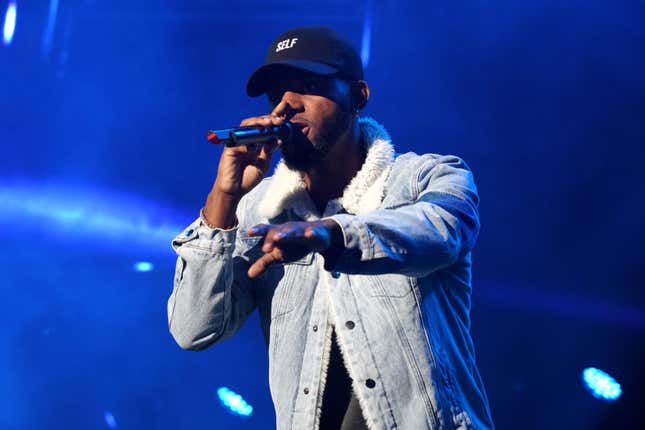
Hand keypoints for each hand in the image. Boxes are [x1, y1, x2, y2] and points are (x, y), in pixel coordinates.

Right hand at [203, 112, 286, 228]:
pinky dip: (248, 142)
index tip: (282, 123)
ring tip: (268, 124)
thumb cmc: (248, 178)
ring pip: (246, 127)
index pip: (263, 129)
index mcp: (255, 143)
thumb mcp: (263, 164)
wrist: (234, 191)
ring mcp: (237, 143)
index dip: (272, 124)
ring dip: (257, 123)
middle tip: (277, 121)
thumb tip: (278, 139)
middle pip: (254, 124)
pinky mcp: (229, 149)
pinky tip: (255, 146)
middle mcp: (245, 141)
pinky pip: (238, 141)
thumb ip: (268, 151)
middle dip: (266, 120)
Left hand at [246, 220, 339, 278]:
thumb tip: (249, 275)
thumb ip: (263, 263)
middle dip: (271, 238)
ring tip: (279, 238)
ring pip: (292, 231)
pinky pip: (312, 233)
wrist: (318, 235)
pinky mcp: (313, 233)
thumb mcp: (278, 254)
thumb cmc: (294, 244)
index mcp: (277, 234)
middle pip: (277, 232)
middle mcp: (287, 230)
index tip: (249, 232)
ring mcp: (300, 230)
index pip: (266, 231)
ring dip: (286, 234)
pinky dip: (310, 233)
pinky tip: (310, 234)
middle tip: (265, 248)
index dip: (258, 230)